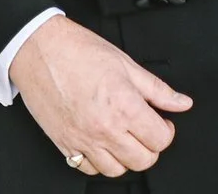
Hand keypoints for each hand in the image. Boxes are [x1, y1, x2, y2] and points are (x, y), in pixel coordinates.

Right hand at [12, 16, 191, 177]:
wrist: (36, 47)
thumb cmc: (75, 50)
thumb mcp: (124, 62)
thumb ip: (156, 88)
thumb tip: (181, 102)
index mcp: (123, 105)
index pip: (160, 139)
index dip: (166, 130)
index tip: (161, 122)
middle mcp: (104, 127)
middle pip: (143, 160)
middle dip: (150, 146)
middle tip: (145, 130)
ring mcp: (83, 139)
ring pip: (118, 170)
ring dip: (125, 157)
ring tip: (123, 138)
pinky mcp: (64, 143)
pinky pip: (88, 168)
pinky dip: (99, 161)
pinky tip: (100, 143)